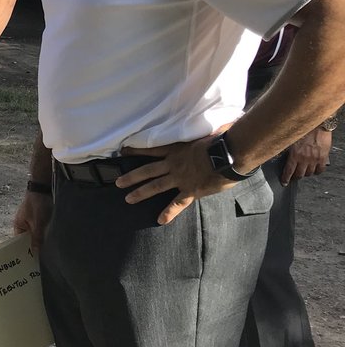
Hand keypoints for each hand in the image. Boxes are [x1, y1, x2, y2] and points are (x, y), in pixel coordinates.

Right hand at [13, 191, 51, 254]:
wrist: (43, 186)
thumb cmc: (37, 204)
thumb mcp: (38, 222)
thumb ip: (37, 237)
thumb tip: (35, 251)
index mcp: (18, 225)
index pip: (19, 243)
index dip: (25, 250)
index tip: (32, 260)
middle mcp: (23, 224)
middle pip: (28, 239)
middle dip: (34, 246)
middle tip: (42, 258)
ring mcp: (30, 220)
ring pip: (35, 235)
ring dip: (40, 240)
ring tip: (48, 251)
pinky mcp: (38, 217)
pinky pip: (40, 229)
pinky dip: (44, 234)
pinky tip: (50, 239)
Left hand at [116, 135, 235, 224]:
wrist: (228, 153)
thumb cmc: (222, 139)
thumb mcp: (206, 131)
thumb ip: (200, 132)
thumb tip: (213, 125)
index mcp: (177, 149)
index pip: (152, 149)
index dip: (136, 151)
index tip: (123, 151)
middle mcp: (174, 164)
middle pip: (147, 170)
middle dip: (131, 176)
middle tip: (117, 182)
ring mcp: (180, 178)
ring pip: (155, 186)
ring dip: (141, 192)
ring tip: (128, 199)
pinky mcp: (191, 190)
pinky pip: (177, 203)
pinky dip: (169, 212)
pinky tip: (160, 220)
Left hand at [281, 128, 330, 183]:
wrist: (318, 124)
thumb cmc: (303, 129)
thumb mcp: (290, 139)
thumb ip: (285, 148)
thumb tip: (278, 153)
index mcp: (294, 154)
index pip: (289, 171)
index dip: (286, 178)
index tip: (284, 182)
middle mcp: (304, 159)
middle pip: (299, 174)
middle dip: (295, 176)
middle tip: (294, 176)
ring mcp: (314, 159)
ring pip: (309, 173)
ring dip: (305, 174)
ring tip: (303, 172)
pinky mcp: (323, 157)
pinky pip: (320, 170)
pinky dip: (317, 172)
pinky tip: (314, 170)